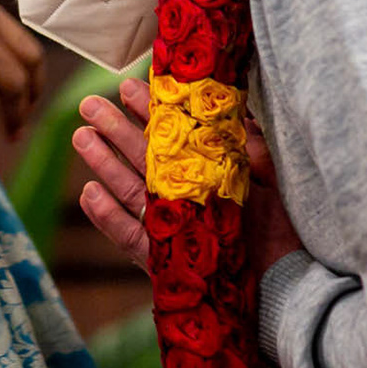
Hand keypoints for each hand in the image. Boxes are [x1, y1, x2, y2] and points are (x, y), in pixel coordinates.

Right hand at [75, 79, 302, 273]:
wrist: (286, 281)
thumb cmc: (280, 229)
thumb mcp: (267, 176)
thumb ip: (249, 144)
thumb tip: (235, 106)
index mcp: (203, 174)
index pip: (171, 137)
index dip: (149, 112)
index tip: (127, 86)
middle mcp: (182, 197)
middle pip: (141, 160)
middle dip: (115, 129)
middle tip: (89, 103)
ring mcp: (168, 227)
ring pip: (129, 190)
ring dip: (103, 163)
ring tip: (81, 135)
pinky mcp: (160, 259)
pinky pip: (129, 236)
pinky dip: (107, 217)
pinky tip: (88, 192)